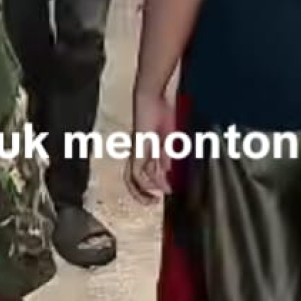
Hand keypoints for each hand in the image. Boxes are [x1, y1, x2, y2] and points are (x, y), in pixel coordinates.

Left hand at [127, 85, 176, 201]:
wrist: (151, 96)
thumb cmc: (160, 111)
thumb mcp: (168, 137)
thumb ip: (166, 154)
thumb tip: (166, 171)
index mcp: (146, 148)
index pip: (146, 171)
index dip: (154, 184)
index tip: (167, 192)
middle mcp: (138, 152)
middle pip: (132, 178)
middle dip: (141, 194)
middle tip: (153, 203)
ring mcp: (136, 151)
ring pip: (132, 178)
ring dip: (142, 192)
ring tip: (153, 201)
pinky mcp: (137, 149)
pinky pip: (136, 172)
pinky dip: (144, 183)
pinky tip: (155, 189)